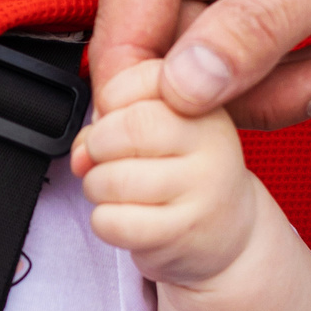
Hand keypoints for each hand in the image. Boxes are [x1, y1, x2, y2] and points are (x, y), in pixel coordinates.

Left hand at [71, 58, 262, 288]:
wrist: (227, 230)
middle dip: (98, 145)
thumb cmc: (181, 173)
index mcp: (203, 106)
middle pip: (129, 128)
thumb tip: (83, 153)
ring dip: (96, 188)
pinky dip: (104, 222)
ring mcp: (202, 190)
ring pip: (114, 180)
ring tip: (115, 192)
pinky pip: (115, 222)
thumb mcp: (158, 132)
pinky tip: (125, 218)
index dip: (111, 98)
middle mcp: (212, 143)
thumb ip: (112, 124)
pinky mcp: (184, 232)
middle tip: (104, 159)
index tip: (114, 117)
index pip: (145, 79)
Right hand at [94, 0, 310, 128]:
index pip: (122, 41)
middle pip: (164, 67)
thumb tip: (182, 89)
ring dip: (277, 86)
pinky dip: (285, 73)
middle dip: (248, 92)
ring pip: (203, 75)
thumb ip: (254, 31)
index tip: (217, 142)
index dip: (159, 104)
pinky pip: (233, 62)